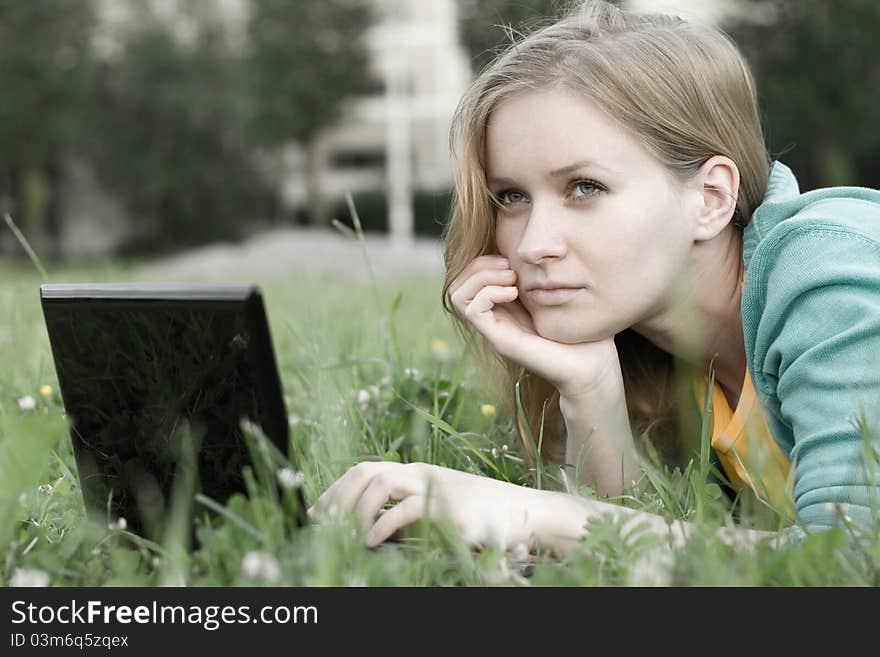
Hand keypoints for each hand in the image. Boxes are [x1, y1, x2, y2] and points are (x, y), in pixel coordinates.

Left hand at [308, 461, 546, 550]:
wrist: (524, 513)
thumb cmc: (478, 516)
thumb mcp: (436, 512)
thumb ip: (405, 514)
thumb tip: (366, 532)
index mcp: (415, 472)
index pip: (364, 469)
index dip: (336, 488)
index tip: (315, 511)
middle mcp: (421, 473)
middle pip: (366, 471)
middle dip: (337, 496)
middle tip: (321, 523)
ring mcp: (435, 487)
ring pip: (381, 482)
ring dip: (356, 508)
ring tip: (344, 532)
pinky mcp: (448, 508)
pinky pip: (406, 509)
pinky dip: (382, 524)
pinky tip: (370, 540)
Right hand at [448, 255, 621, 398]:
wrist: (591, 366)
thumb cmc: (580, 332)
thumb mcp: (554, 295)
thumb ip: (537, 277)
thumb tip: (529, 251)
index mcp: (504, 308)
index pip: (467, 279)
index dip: (482, 261)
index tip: (511, 260)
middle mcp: (494, 319)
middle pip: (456, 285)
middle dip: (478, 266)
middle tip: (509, 268)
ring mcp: (494, 331)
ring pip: (457, 295)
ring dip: (480, 277)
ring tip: (511, 279)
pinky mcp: (500, 340)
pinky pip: (472, 309)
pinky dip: (489, 293)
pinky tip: (514, 293)